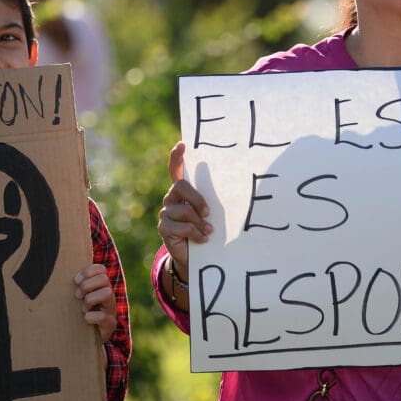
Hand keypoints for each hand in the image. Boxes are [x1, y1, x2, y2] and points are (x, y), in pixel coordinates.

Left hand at [75, 263, 115, 341]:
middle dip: (87, 285)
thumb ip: (74, 286)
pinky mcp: (109, 324)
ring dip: (90, 299)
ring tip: (83, 308)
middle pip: (104, 278)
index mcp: (102, 286)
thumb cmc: (80, 313)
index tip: (76, 281)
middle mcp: (109, 295)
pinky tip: (85, 319)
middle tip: (77, 296)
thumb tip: (53, 274)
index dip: (88, 272)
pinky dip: (91, 317)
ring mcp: (111, 309)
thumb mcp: (79, 298)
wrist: (88, 339)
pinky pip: (103, 316)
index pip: (101, 269)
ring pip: (107, 293)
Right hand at [157, 141, 212, 279]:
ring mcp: (166, 213)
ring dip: (200, 223)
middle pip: (181, 186)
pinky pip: (183, 227)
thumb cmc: (206, 229)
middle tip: (208, 213)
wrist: (195, 256)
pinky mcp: (164, 228)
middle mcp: (171, 199)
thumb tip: (236, 188)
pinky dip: (196, 234)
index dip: (177, 158)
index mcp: (182, 192)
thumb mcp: (210, 214)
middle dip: (197, 199)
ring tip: (208, 231)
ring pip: (185, 211)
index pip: (176, 170)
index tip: (182, 144)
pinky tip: (202, 239)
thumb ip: (211, 201)